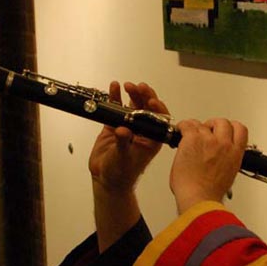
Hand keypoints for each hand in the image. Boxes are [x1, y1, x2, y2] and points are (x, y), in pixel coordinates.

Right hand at [89, 81, 168, 195]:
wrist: (107, 180)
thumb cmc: (122, 174)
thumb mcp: (124, 158)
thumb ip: (123, 143)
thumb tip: (123, 130)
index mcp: (153, 138)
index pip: (159, 119)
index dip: (157, 108)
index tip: (151, 100)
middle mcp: (143, 130)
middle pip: (147, 108)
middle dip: (144, 96)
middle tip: (139, 87)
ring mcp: (130, 126)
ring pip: (134, 105)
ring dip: (132, 94)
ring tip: (127, 85)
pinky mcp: (115, 125)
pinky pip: (117, 108)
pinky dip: (116, 98)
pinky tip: (114, 88)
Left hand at [170, 118, 247, 213]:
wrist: (199, 198)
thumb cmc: (209, 193)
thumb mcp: (228, 175)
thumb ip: (225, 161)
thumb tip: (218, 158)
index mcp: (235, 153)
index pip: (240, 129)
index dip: (232, 127)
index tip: (224, 130)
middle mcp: (224, 144)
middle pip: (223, 122)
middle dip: (213, 125)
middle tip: (206, 132)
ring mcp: (209, 140)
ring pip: (204, 123)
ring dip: (197, 128)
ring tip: (190, 134)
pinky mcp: (193, 139)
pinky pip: (187, 125)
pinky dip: (182, 127)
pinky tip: (180, 132)